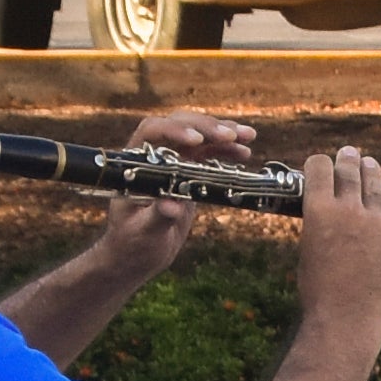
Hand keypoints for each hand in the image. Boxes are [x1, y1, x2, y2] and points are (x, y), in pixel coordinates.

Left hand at [89, 109, 255, 281]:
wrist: (137, 253)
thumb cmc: (132, 243)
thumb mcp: (143, 232)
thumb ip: (157, 216)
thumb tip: (172, 206)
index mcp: (135, 164)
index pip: (152, 133)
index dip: (174, 131)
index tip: (196, 140)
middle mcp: (153, 157)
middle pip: (179, 127)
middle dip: (206, 128)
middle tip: (231, 136)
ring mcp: (172, 163)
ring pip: (198, 137)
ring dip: (223, 134)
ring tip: (249, 136)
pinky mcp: (188, 174)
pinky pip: (208, 155)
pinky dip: (226, 151)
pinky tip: (245, 151)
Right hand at [288, 145, 380, 336]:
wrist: (344, 317)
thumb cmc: (318, 292)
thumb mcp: (309, 252)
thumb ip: (321, 231)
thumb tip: (330, 225)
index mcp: (317, 211)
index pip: (319, 169)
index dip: (321, 162)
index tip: (323, 162)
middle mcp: (347, 210)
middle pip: (350, 173)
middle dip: (349, 160)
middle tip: (351, 153)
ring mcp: (374, 223)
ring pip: (376, 187)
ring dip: (374, 173)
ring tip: (372, 165)